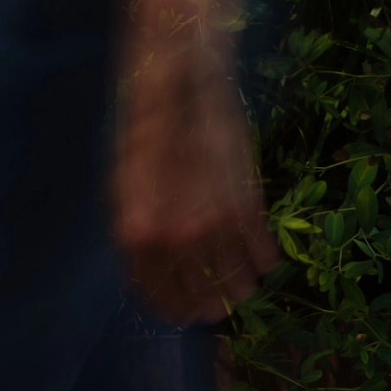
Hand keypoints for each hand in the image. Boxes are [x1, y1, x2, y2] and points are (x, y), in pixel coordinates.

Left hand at [116, 36, 276, 321]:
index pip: (156, 296)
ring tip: (233, 272)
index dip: (170, 309)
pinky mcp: (250, 207)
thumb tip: (151, 265)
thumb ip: (139, 226)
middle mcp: (174, 235)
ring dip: (238, 287)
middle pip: (202, 303)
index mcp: (135, 228)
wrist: (176, 80)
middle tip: (211, 297)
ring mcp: (215, 224)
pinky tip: (254, 248)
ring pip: (240, 289)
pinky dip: (262, 260)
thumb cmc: (143, 125)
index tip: (179, 311)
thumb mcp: (125, 178)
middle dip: (206, 305)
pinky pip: (266, 259)